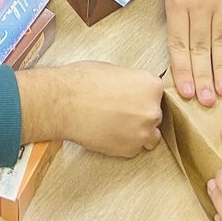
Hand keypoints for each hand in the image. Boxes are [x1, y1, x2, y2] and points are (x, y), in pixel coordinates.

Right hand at [18, 62, 163, 156]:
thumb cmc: (83, 82)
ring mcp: (143, 132)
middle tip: (120, 111)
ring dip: (137, 132)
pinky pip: (134, 149)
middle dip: (140, 114)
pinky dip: (124, 144)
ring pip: (149, 136)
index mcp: (151, 85)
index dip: (142, 96)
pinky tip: (109, 133)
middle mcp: (153, 110)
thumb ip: (131, 83)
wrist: (65, 102)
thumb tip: (131, 90)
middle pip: (154, 115)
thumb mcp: (114, 71)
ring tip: (116, 125)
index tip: (131, 98)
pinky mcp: (129, 149)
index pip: (156, 94)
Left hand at [165, 0, 221, 106]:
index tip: (187, 93)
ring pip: (221, 41)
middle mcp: (200, 0)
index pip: (180, 43)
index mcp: (177, 1)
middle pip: (201, 47)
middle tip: (207, 102)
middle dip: (204, 77)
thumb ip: (178, 22)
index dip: (184, 70)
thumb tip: (183, 60)